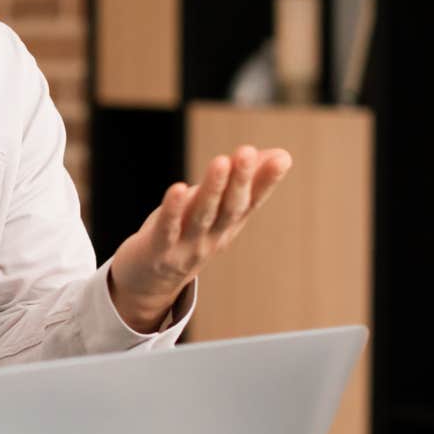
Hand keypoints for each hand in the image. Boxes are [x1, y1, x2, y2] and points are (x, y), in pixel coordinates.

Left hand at [108, 144, 293, 331]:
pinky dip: (173, 210)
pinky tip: (178, 189)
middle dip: (240, 180)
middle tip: (247, 152)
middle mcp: (213, 236)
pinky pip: (168, 228)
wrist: (151, 281)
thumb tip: (283, 154)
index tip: (282, 159)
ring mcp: (187, 246)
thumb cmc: (188, 235)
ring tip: (221, 161)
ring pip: (202, 215)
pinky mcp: (159, 249)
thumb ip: (245, 183)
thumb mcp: (218, 210)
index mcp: (228, 225)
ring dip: (212, 189)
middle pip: (230, 208)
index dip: (266, 181)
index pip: (251, 201)